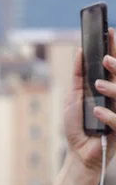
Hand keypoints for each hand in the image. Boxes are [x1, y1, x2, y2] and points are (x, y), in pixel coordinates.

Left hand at [64, 27, 115, 174]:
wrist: (78, 154)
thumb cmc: (77, 126)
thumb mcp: (73, 98)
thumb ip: (78, 76)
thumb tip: (80, 51)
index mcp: (108, 89)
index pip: (113, 66)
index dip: (113, 49)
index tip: (110, 31)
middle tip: (105, 57)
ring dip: (112, 87)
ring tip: (97, 84)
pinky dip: (108, 114)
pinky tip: (96, 111)